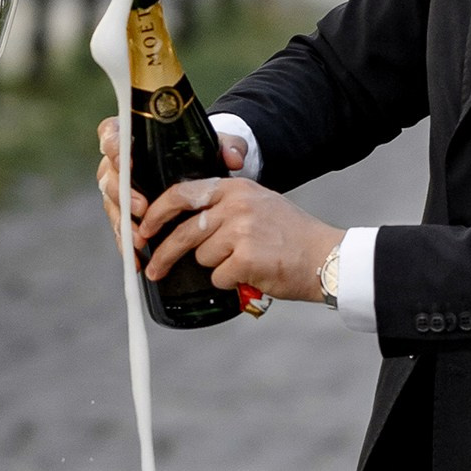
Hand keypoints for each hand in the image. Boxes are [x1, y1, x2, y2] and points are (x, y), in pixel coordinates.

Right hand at [95, 114, 247, 254]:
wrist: (201, 173)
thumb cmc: (201, 152)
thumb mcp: (217, 144)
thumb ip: (228, 146)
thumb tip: (234, 159)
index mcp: (136, 137)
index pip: (112, 133)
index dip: (113, 146)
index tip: (127, 160)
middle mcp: (123, 163)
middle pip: (109, 174)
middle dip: (122, 193)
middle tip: (140, 207)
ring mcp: (122, 189)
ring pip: (112, 204)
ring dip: (124, 222)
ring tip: (140, 238)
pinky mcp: (127, 213)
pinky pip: (121, 227)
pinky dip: (127, 242)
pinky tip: (136, 257)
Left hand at [128, 161, 340, 305]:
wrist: (326, 258)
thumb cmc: (291, 236)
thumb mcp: (258, 204)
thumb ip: (224, 207)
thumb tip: (183, 224)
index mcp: (235, 188)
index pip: (182, 194)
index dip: (157, 213)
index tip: (144, 228)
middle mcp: (236, 205)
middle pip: (184, 232)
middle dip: (164, 254)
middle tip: (152, 268)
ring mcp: (240, 231)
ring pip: (202, 257)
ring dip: (217, 267)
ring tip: (244, 263)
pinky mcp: (246, 258)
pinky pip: (219, 276)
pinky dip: (231, 282)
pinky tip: (252, 274)